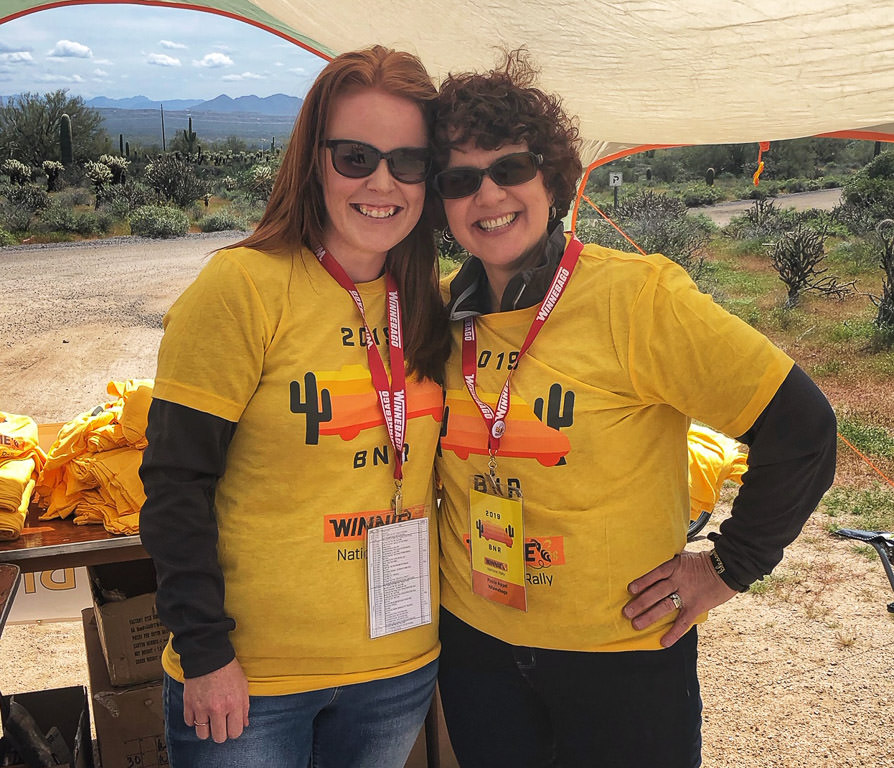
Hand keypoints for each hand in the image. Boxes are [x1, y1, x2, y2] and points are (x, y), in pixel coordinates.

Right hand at [183, 658, 249, 742]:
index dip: (234, 731)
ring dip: (206, 729)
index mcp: (234, 704)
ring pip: (202, 734)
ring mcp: (201, 708)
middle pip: (218, 737)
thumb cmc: (229, 669)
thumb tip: (244, 724)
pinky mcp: (188, 704)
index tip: (232, 725)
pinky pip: (189, 723)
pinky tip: (199, 711)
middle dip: (221, 732)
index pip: (235, 733)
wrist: (209, 656)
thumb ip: (244, 707)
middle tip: (220, 723)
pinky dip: (194, 719)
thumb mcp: (243, 686)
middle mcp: (217, 709)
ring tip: (209, 719)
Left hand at [623, 550, 737, 647]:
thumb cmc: (705, 562)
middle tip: (626, 612)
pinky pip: (683, 622)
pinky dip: (673, 633)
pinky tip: (663, 642)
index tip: (630, 590)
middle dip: (640, 603)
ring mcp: (687, 594)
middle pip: (656, 592)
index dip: (642, 582)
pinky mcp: (696, 606)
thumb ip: (672, 564)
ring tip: (636, 624)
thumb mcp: (686, 557)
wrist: (729, 568)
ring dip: (649, 616)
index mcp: (675, 567)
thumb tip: (658, 566)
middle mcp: (678, 580)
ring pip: (665, 606)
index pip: (655, 574)